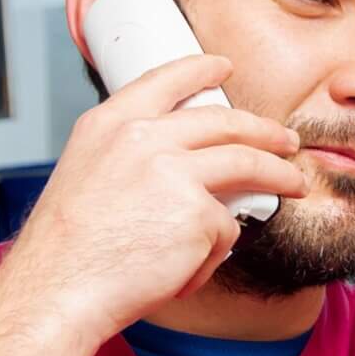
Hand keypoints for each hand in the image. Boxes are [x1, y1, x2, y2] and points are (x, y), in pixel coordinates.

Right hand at [0, 53, 306, 345]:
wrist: (59, 289)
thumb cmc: (69, 250)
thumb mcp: (89, 175)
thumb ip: (132, 156)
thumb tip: (188, 164)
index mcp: (109, 124)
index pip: (164, 80)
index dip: (199, 70)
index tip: (222, 66)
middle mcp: (142, 138)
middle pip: (224, 121)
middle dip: (264, 129)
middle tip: (284, 139)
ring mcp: (174, 172)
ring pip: (247, 164)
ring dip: (280, 174)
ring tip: (295, 184)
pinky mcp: (199, 213)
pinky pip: (226, 230)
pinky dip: (210, 255)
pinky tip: (182, 270)